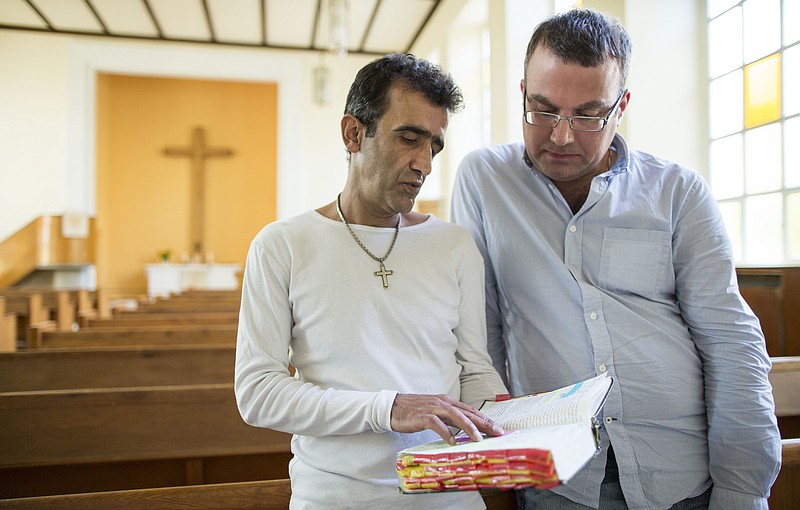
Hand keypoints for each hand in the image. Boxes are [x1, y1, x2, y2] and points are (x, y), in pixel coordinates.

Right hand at [390, 393, 504, 444]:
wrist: (393, 407)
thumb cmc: (415, 411)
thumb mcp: (436, 412)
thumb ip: (449, 418)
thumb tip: (465, 428)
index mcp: (447, 401)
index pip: (471, 410)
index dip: (485, 419)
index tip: (498, 429)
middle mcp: (443, 402)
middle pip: (468, 412)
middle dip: (484, 423)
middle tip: (498, 433)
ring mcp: (433, 408)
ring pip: (456, 416)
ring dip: (468, 427)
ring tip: (479, 439)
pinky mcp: (422, 416)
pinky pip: (437, 424)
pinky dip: (446, 432)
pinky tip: (452, 441)